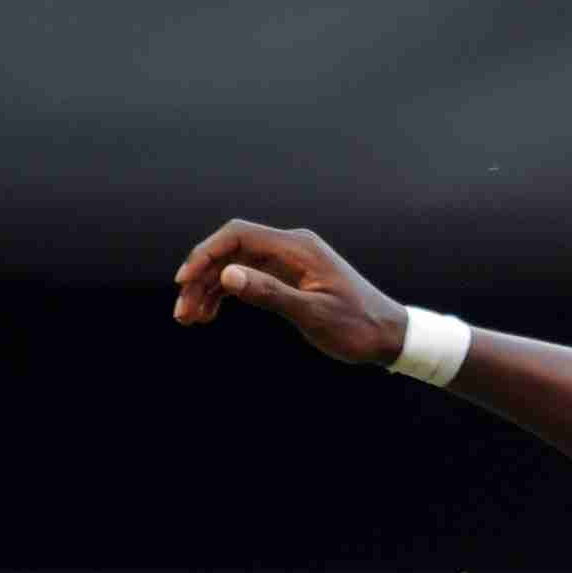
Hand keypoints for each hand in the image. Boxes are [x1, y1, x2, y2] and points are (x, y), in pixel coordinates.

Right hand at [170, 220, 405, 362]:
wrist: (389, 336)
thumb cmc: (357, 327)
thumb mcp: (313, 314)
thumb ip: (271, 293)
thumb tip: (228, 275)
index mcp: (297, 248)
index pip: (238, 236)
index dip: (205, 254)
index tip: (184, 281)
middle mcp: (290, 248)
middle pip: (231, 250)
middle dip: (201, 278)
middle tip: (182, 313)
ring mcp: (289, 261)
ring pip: (236, 266)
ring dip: (210, 289)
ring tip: (190, 319)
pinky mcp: (289, 277)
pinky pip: (249, 277)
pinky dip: (228, 293)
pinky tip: (210, 313)